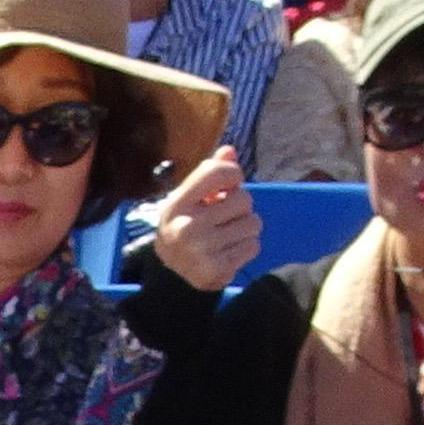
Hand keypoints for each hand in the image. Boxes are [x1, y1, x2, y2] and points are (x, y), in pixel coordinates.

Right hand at [140, 144, 261, 295]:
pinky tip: (228, 252)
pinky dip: (246, 249)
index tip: (228, 185)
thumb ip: (210, 174)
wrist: (170, 274)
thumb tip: (229, 150)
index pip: (218, 172)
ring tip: (226, 236)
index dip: (233, 175)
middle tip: (224, 219)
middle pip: (244, 199)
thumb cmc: (186, 226)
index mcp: (177, 204)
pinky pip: (253, 246)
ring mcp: (201, 250)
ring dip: (245, 229)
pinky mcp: (216, 269)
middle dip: (240, 207)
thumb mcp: (190, 198)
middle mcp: (186, 227)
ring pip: (253, 223)